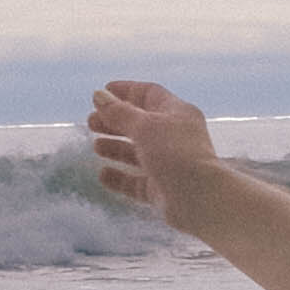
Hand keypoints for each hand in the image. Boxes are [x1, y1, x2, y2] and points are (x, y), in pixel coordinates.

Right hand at [88, 76, 220, 224]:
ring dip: (116, 148)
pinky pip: (136, 181)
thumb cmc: (175, 152)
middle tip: (91, 123)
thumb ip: (120, 112)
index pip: (150, 94)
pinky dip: (120, 177)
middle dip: (115, 122)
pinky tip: (103, 174)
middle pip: (140, 124)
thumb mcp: (145, 127)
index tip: (101, 93)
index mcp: (177, 113)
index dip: (126, 91)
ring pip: (138, 153)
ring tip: (96, 147)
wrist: (198, 198)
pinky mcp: (161, 189)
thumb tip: (99, 95)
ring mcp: (168, 164)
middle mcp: (174, 137)